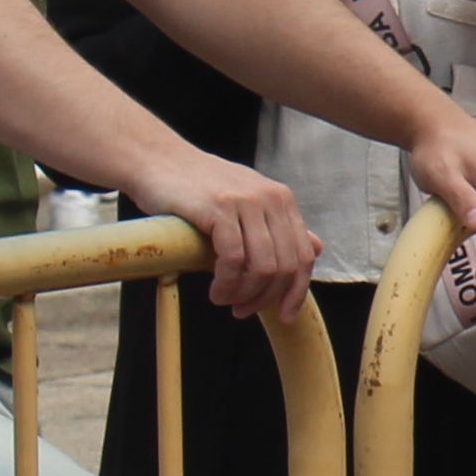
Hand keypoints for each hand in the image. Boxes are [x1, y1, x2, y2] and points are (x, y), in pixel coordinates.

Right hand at [122, 141, 328, 315]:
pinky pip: (233, 259)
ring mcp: (246, 201)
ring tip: (224, 300)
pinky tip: (216, 290)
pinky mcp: (219, 208)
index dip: (297, 291)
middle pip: (285, 266)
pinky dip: (226, 283)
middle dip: (265, 297)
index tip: (285, 315)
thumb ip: (280, 227)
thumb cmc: (199, 187)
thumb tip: (316, 249)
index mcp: (282, 199)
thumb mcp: (247, 202)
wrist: (158, 160)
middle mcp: (270, 198)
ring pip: (262, 267)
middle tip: (242, 310)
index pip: (304, 255)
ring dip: (244, 294)